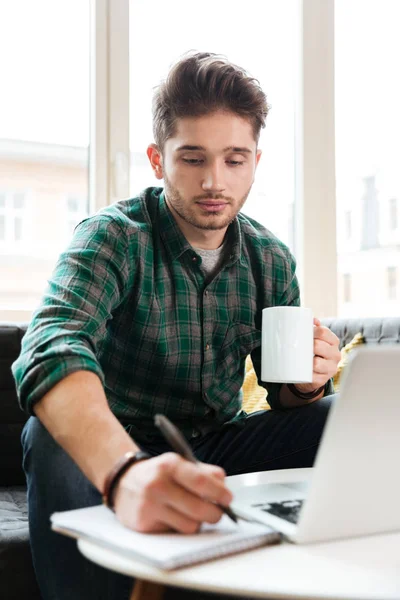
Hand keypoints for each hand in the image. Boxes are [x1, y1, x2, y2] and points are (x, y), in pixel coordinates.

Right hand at [113, 452, 232, 533]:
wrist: (123, 482)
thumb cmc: (157, 474)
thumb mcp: (177, 463)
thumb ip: (203, 471)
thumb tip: (223, 483)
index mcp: (169, 465)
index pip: (201, 482)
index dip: (220, 493)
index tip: (228, 499)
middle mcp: (157, 484)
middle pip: (199, 508)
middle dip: (215, 513)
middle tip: (218, 512)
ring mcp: (150, 506)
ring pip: (190, 525)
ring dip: (197, 522)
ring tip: (192, 513)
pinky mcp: (144, 525)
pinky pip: (175, 533)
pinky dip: (180, 528)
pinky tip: (175, 517)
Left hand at [295, 317, 340, 394]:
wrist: (311, 374)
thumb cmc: (313, 353)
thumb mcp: (316, 339)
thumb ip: (315, 328)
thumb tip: (313, 319)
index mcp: (334, 341)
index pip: (323, 332)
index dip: (312, 331)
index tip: (303, 333)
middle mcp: (335, 354)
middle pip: (318, 345)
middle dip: (307, 346)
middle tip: (299, 347)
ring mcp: (331, 368)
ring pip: (316, 363)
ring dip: (306, 361)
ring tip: (301, 359)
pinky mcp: (323, 380)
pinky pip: (313, 376)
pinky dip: (307, 374)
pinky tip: (304, 371)